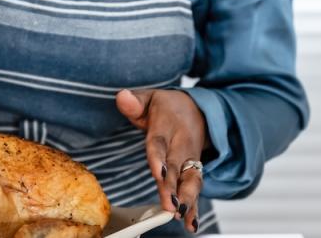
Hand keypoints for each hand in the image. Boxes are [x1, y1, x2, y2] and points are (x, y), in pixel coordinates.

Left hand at [116, 89, 208, 233]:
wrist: (198, 109)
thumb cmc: (166, 107)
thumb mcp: (149, 97)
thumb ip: (134, 101)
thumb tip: (122, 97)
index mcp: (166, 127)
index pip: (159, 144)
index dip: (159, 159)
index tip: (158, 174)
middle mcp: (180, 144)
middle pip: (175, 167)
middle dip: (173, 188)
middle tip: (170, 206)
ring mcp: (190, 158)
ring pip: (190, 180)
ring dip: (187, 200)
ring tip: (181, 216)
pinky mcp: (194, 170)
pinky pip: (195, 189)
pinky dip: (195, 207)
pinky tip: (191, 224)